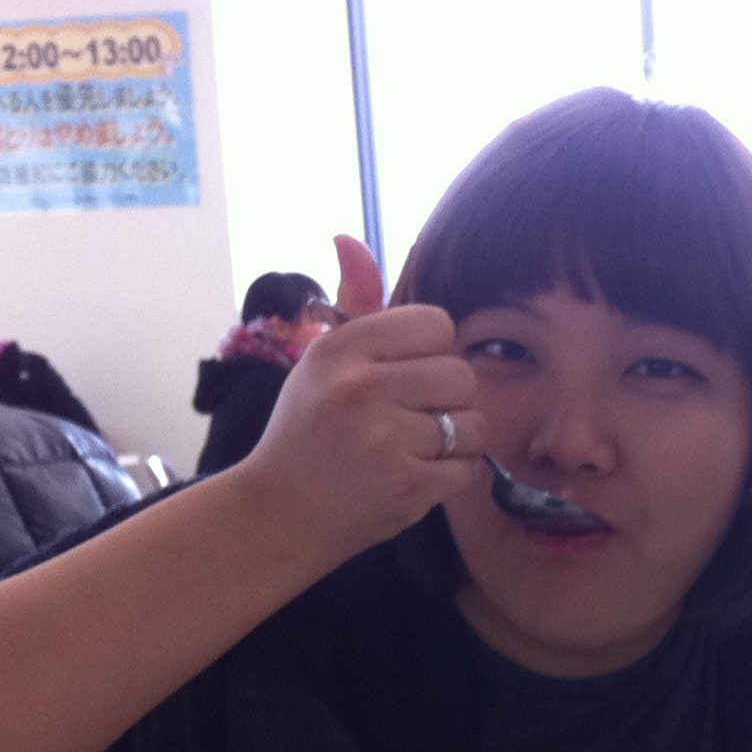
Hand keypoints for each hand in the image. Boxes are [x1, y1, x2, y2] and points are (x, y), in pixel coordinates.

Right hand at [227, 235, 486, 564]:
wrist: (278, 514)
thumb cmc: (307, 430)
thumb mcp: (321, 360)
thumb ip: (354, 303)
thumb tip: (349, 238)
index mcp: (341, 349)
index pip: (436, 324)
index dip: (432, 352)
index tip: (407, 375)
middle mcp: (361, 389)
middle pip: (462, 375)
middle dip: (448, 399)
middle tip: (412, 418)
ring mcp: (385, 442)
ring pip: (474, 425)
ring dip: (455, 441)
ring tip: (413, 449)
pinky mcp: (407, 489)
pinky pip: (469, 471)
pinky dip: (451, 478)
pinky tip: (414, 477)